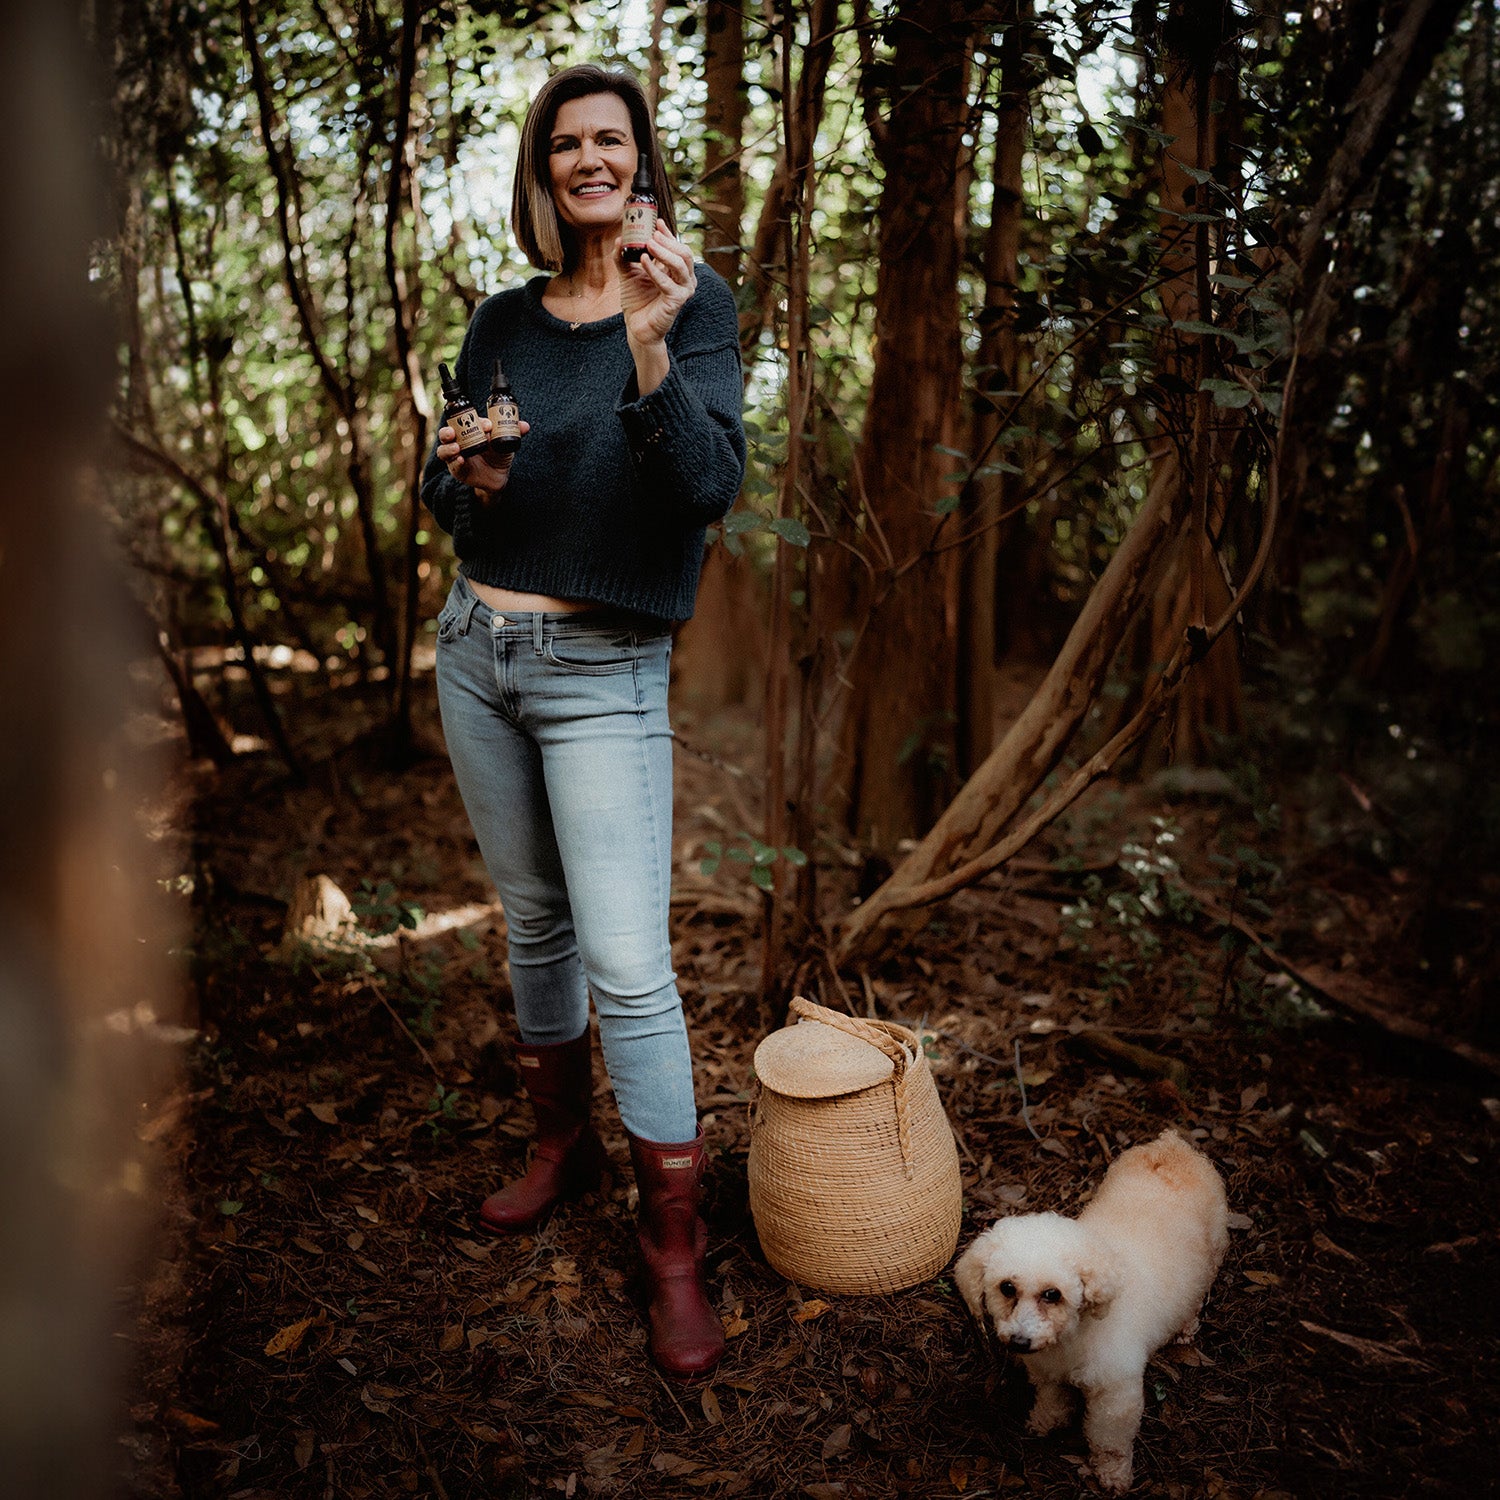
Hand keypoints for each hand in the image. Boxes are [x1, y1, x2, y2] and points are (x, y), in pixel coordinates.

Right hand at [437, 419, 530, 502]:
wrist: (499, 475)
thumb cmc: (499, 454)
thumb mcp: (506, 442)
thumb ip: (514, 433)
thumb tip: (525, 426)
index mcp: (469, 430)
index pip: (466, 421)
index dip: (476, 421)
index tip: (488, 425)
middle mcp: (459, 441)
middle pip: (446, 433)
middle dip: (447, 431)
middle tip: (453, 431)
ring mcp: (456, 455)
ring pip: (444, 450)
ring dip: (448, 448)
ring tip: (457, 448)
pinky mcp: (458, 470)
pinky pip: (453, 466)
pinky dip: (455, 462)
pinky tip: (461, 459)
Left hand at [618, 223, 696, 348]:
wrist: (637, 327)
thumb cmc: (637, 302)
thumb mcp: (628, 274)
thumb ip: (623, 258)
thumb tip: (619, 239)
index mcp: (675, 270)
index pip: (676, 247)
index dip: (668, 233)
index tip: (656, 221)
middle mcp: (683, 279)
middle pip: (683, 253)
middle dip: (668, 241)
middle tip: (652, 233)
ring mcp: (683, 290)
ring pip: (680, 264)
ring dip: (664, 252)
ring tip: (648, 244)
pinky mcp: (677, 301)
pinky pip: (668, 283)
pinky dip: (655, 271)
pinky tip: (643, 261)